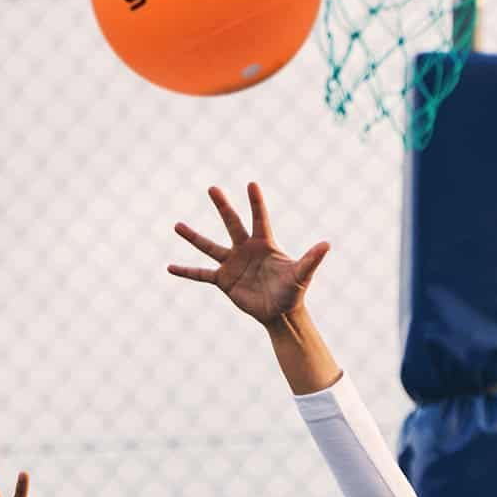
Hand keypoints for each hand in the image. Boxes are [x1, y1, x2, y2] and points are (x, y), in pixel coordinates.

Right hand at [168, 183, 330, 325]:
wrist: (280, 313)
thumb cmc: (293, 291)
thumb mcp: (302, 275)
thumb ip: (311, 259)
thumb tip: (326, 244)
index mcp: (264, 244)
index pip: (260, 219)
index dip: (256, 203)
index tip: (251, 184)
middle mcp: (245, 249)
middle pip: (232, 223)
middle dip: (222, 206)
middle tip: (212, 188)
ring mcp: (232, 264)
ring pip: (209, 246)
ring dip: (193, 236)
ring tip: (176, 225)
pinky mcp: (224, 280)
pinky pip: (201, 274)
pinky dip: (186, 271)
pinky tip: (169, 267)